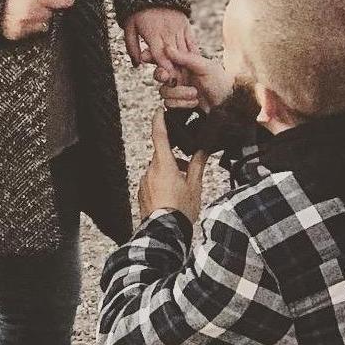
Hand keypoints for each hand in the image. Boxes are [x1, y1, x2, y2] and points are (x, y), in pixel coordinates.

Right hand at [1, 0, 74, 40]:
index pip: (63, 0)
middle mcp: (32, 12)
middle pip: (51, 12)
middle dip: (47, 7)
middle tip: (37, 0)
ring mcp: (24, 25)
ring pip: (44, 23)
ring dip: (39, 18)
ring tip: (28, 9)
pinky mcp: (16, 34)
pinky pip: (32, 32)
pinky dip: (30, 26)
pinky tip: (23, 18)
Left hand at [123, 7, 198, 80]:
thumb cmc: (137, 9)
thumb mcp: (129, 26)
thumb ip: (132, 46)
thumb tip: (137, 65)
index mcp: (153, 33)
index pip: (161, 56)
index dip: (166, 69)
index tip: (169, 82)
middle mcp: (168, 31)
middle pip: (175, 56)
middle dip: (178, 72)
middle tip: (181, 86)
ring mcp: (178, 28)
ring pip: (185, 50)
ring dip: (187, 66)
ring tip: (189, 79)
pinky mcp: (186, 24)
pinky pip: (192, 41)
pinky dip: (194, 53)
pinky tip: (195, 64)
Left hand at [137, 107, 208, 224]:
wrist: (164, 233)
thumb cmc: (181, 210)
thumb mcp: (194, 186)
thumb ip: (197, 165)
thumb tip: (202, 150)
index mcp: (164, 165)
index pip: (159, 135)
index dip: (160, 120)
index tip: (160, 110)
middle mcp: (150, 170)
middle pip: (161, 156)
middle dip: (174, 159)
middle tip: (187, 170)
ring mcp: (144, 183)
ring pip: (157, 170)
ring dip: (168, 173)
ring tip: (182, 189)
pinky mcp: (142, 194)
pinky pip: (152, 182)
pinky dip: (162, 184)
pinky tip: (172, 197)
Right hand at [152, 46, 231, 112]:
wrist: (227, 105)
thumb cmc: (220, 81)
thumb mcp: (205, 66)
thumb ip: (185, 57)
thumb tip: (167, 48)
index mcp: (183, 62)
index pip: (163, 57)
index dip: (151, 55)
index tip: (147, 57)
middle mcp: (178, 75)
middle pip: (157, 74)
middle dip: (161, 76)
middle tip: (169, 78)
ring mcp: (177, 90)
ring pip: (163, 91)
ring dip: (179, 93)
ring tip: (194, 93)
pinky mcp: (178, 103)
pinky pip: (169, 104)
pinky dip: (182, 103)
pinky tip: (194, 102)